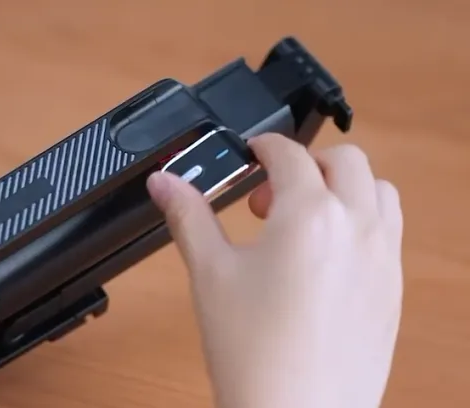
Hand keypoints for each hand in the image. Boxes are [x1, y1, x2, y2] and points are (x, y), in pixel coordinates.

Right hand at [147, 134, 402, 407]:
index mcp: (309, 215)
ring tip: (303, 219)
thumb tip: (164, 182)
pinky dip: (361, 220)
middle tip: (268, 197)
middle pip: (344, 161)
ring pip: (377, 190)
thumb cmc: (254, 354)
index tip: (248, 155)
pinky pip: (388, 230)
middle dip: (305, 164)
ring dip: (342, 187)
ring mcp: (382, 258)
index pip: (289, 154)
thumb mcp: (209, 273)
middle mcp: (356, 227)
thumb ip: (187, 216)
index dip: (263, 146)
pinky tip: (325, 255)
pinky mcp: (392, 288)